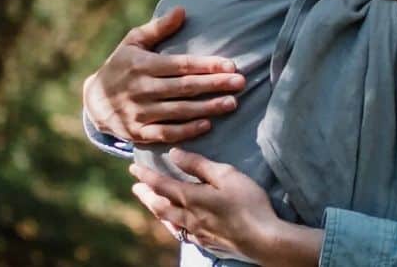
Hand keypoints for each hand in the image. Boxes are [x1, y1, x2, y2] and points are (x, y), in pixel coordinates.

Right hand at [82, 8, 245, 143]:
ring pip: (179, 111)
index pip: (181, 65)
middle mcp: (141, 89)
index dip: (207, 65)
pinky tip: (207, 125)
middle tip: (241, 83)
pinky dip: (186, 130)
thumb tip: (182, 10)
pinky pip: (166, 133)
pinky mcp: (138, 133)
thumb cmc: (120, 66)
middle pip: (184, 88)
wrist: (94, 101)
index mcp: (142, 65)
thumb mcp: (133, 42)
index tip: (231, 65)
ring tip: (232, 103)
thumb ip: (158, 28)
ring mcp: (139, 113)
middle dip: (214, 84)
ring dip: (207, 108)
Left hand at [129, 149, 322, 265]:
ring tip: (150, 204)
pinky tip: (176, 226)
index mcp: (191, 198)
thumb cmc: (248, 203)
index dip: (146, 175)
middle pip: (160, 205)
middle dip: (146, 195)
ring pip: (168, 221)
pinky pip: (181, 233)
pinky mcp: (207, 243)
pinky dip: (172, 225)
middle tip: (135, 187)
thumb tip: (174, 154)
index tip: (133, 168)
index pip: (162, 184)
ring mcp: (197, 233)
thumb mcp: (226, 175)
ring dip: (156, 210)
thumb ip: (199, 165)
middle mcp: (188, 217)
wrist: (263, 240)